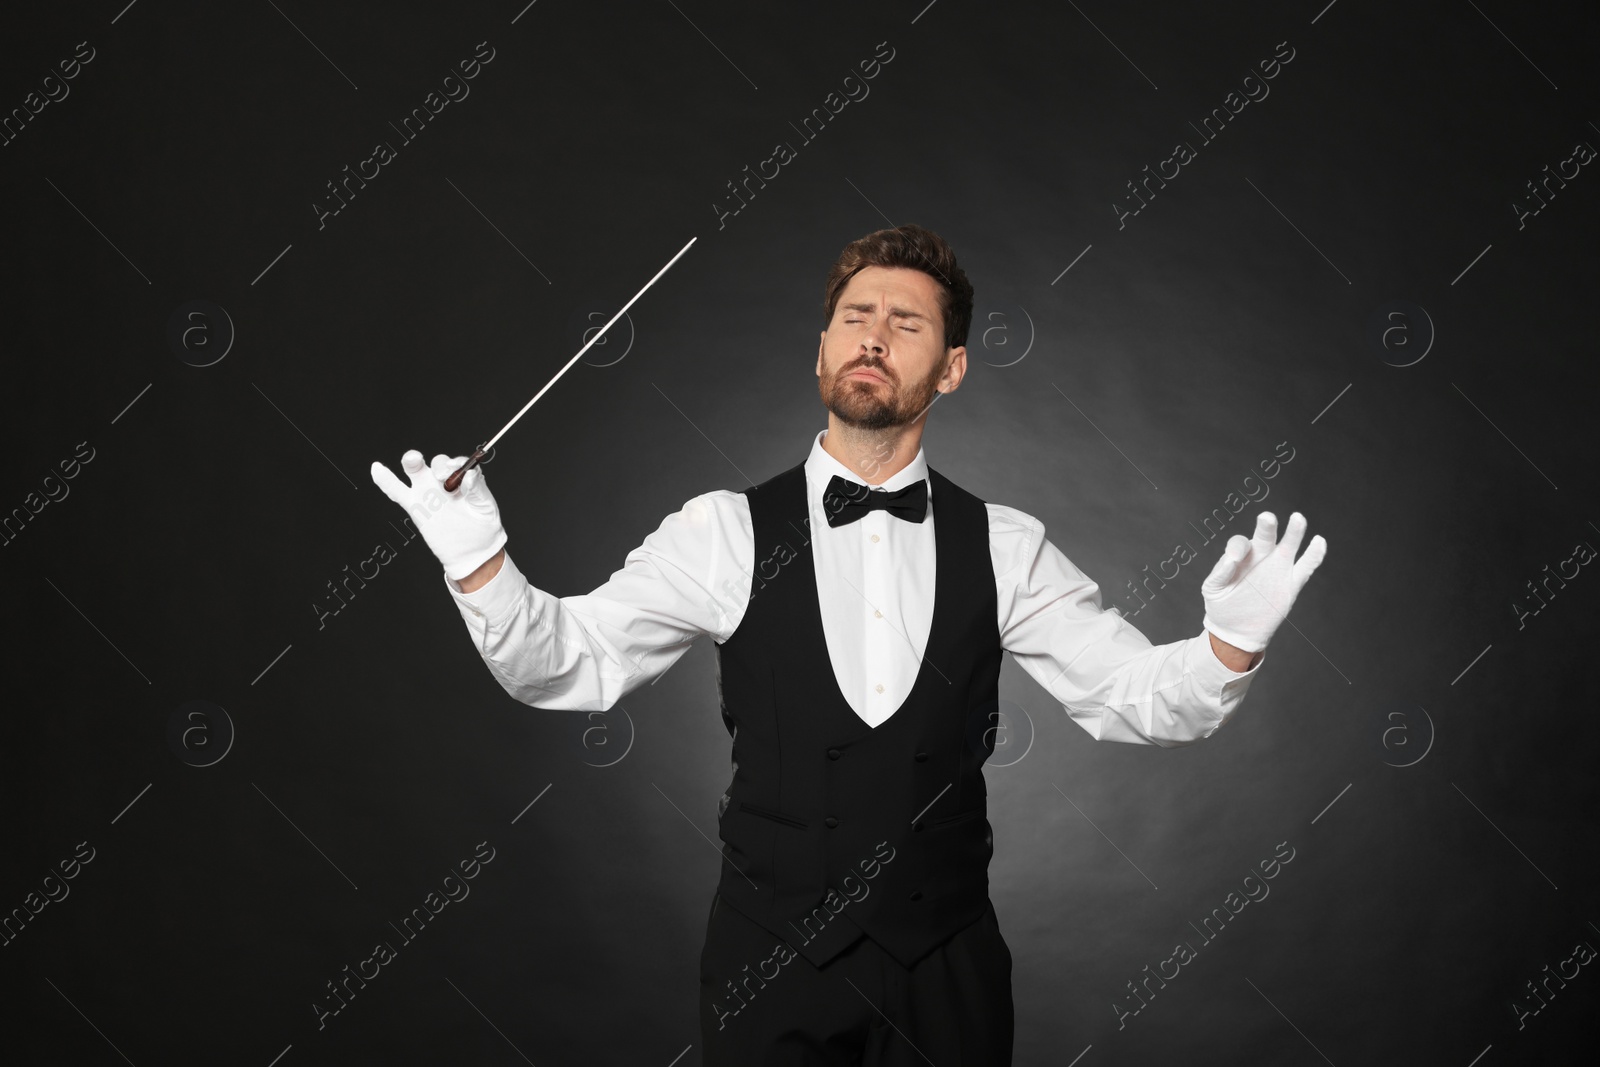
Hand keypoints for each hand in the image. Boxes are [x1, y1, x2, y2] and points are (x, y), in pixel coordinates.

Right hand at [370, 450, 507, 580]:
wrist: (472, 552)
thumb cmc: (482, 527)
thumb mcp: (485, 507)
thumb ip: (478, 489)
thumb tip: (470, 475)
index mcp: (465, 479)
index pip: (460, 464)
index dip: (459, 465)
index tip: (462, 475)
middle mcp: (445, 481)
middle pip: (438, 463)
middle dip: (439, 464)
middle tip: (442, 475)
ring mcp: (428, 492)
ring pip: (416, 470)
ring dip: (412, 461)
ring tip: (414, 460)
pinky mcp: (415, 506)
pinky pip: (397, 491)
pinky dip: (385, 480)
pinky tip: (377, 469)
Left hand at [1200, 511, 1325, 653]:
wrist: (1237, 630)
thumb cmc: (1222, 605)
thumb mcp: (1213, 589)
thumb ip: (1220, 573)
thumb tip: (1231, 558)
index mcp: (1240, 557)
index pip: (1241, 543)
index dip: (1239, 547)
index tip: (1236, 557)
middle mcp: (1260, 557)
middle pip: (1265, 537)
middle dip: (1267, 527)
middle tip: (1267, 518)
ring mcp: (1278, 569)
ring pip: (1289, 546)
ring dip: (1294, 532)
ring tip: (1297, 519)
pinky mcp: (1292, 583)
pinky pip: (1306, 567)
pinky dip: (1314, 554)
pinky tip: (1319, 542)